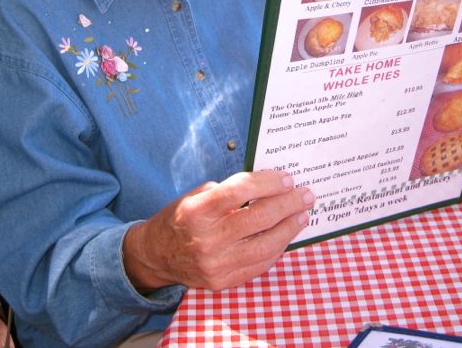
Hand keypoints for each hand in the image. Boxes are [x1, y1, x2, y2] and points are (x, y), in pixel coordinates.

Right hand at [123, 171, 313, 291]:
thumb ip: (228, 192)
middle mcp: (207, 240)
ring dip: (289, 228)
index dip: (268, 183)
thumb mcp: (196, 196)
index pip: (240, 191)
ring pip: (265, 245)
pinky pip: (259, 264)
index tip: (287, 178)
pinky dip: (277, 248)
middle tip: (305, 195)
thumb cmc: (180, 218)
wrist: (156, 256)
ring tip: (302, 215)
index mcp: (197, 212)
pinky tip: (285, 235)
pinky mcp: (223, 282)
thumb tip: (267, 186)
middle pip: (258, 218)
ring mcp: (216, 265)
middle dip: (287, 204)